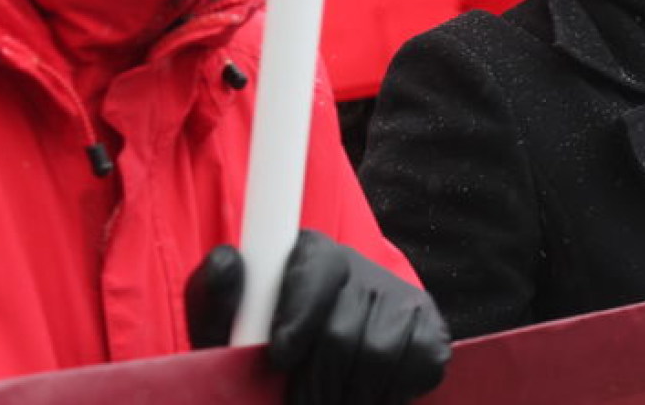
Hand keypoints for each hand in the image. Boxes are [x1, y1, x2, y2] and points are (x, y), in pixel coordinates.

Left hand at [185, 231, 450, 404]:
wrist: (312, 365)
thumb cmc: (258, 341)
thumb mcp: (223, 320)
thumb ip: (214, 293)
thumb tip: (229, 263)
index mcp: (312, 254)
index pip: (315, 273)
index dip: (299, 318)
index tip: (281, 357)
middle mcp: (363, 267)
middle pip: (343, 333)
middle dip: (315, 384)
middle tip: (299, 403)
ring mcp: (402, 296)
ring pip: (380, 355)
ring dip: (350, 396)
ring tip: (330, 402)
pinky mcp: (430, 327)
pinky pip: (418, 365)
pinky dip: (390, 396)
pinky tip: (365, 395)